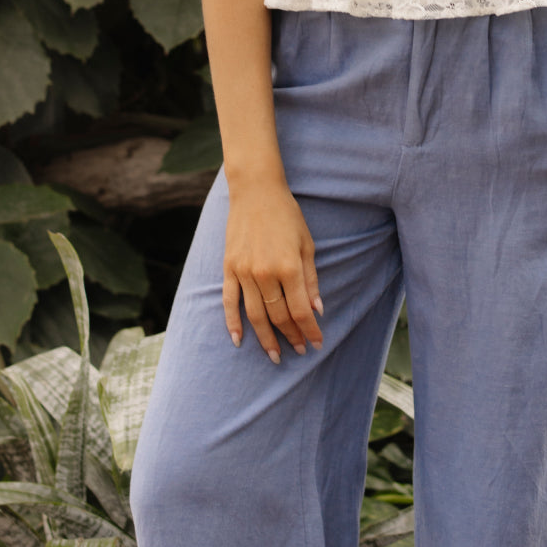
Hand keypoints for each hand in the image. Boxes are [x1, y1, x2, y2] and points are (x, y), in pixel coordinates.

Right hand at [222, 175, 323, 362]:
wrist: (256, 191)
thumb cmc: (287, 215)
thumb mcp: (307, 244)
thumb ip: (311, 279)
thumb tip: (317, 310)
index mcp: (289, 266)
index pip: (301, 310)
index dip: (309, 330)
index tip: (316, 344)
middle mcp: (265, 273)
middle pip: (279, 316)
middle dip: (291, 336)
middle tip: (299, 350)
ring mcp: (244, 271)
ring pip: (255, 315)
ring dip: (266, 339)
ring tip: (275, 355)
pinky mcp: (229, 268)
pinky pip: (229, 301)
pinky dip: (232, 323)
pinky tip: (238, 340)